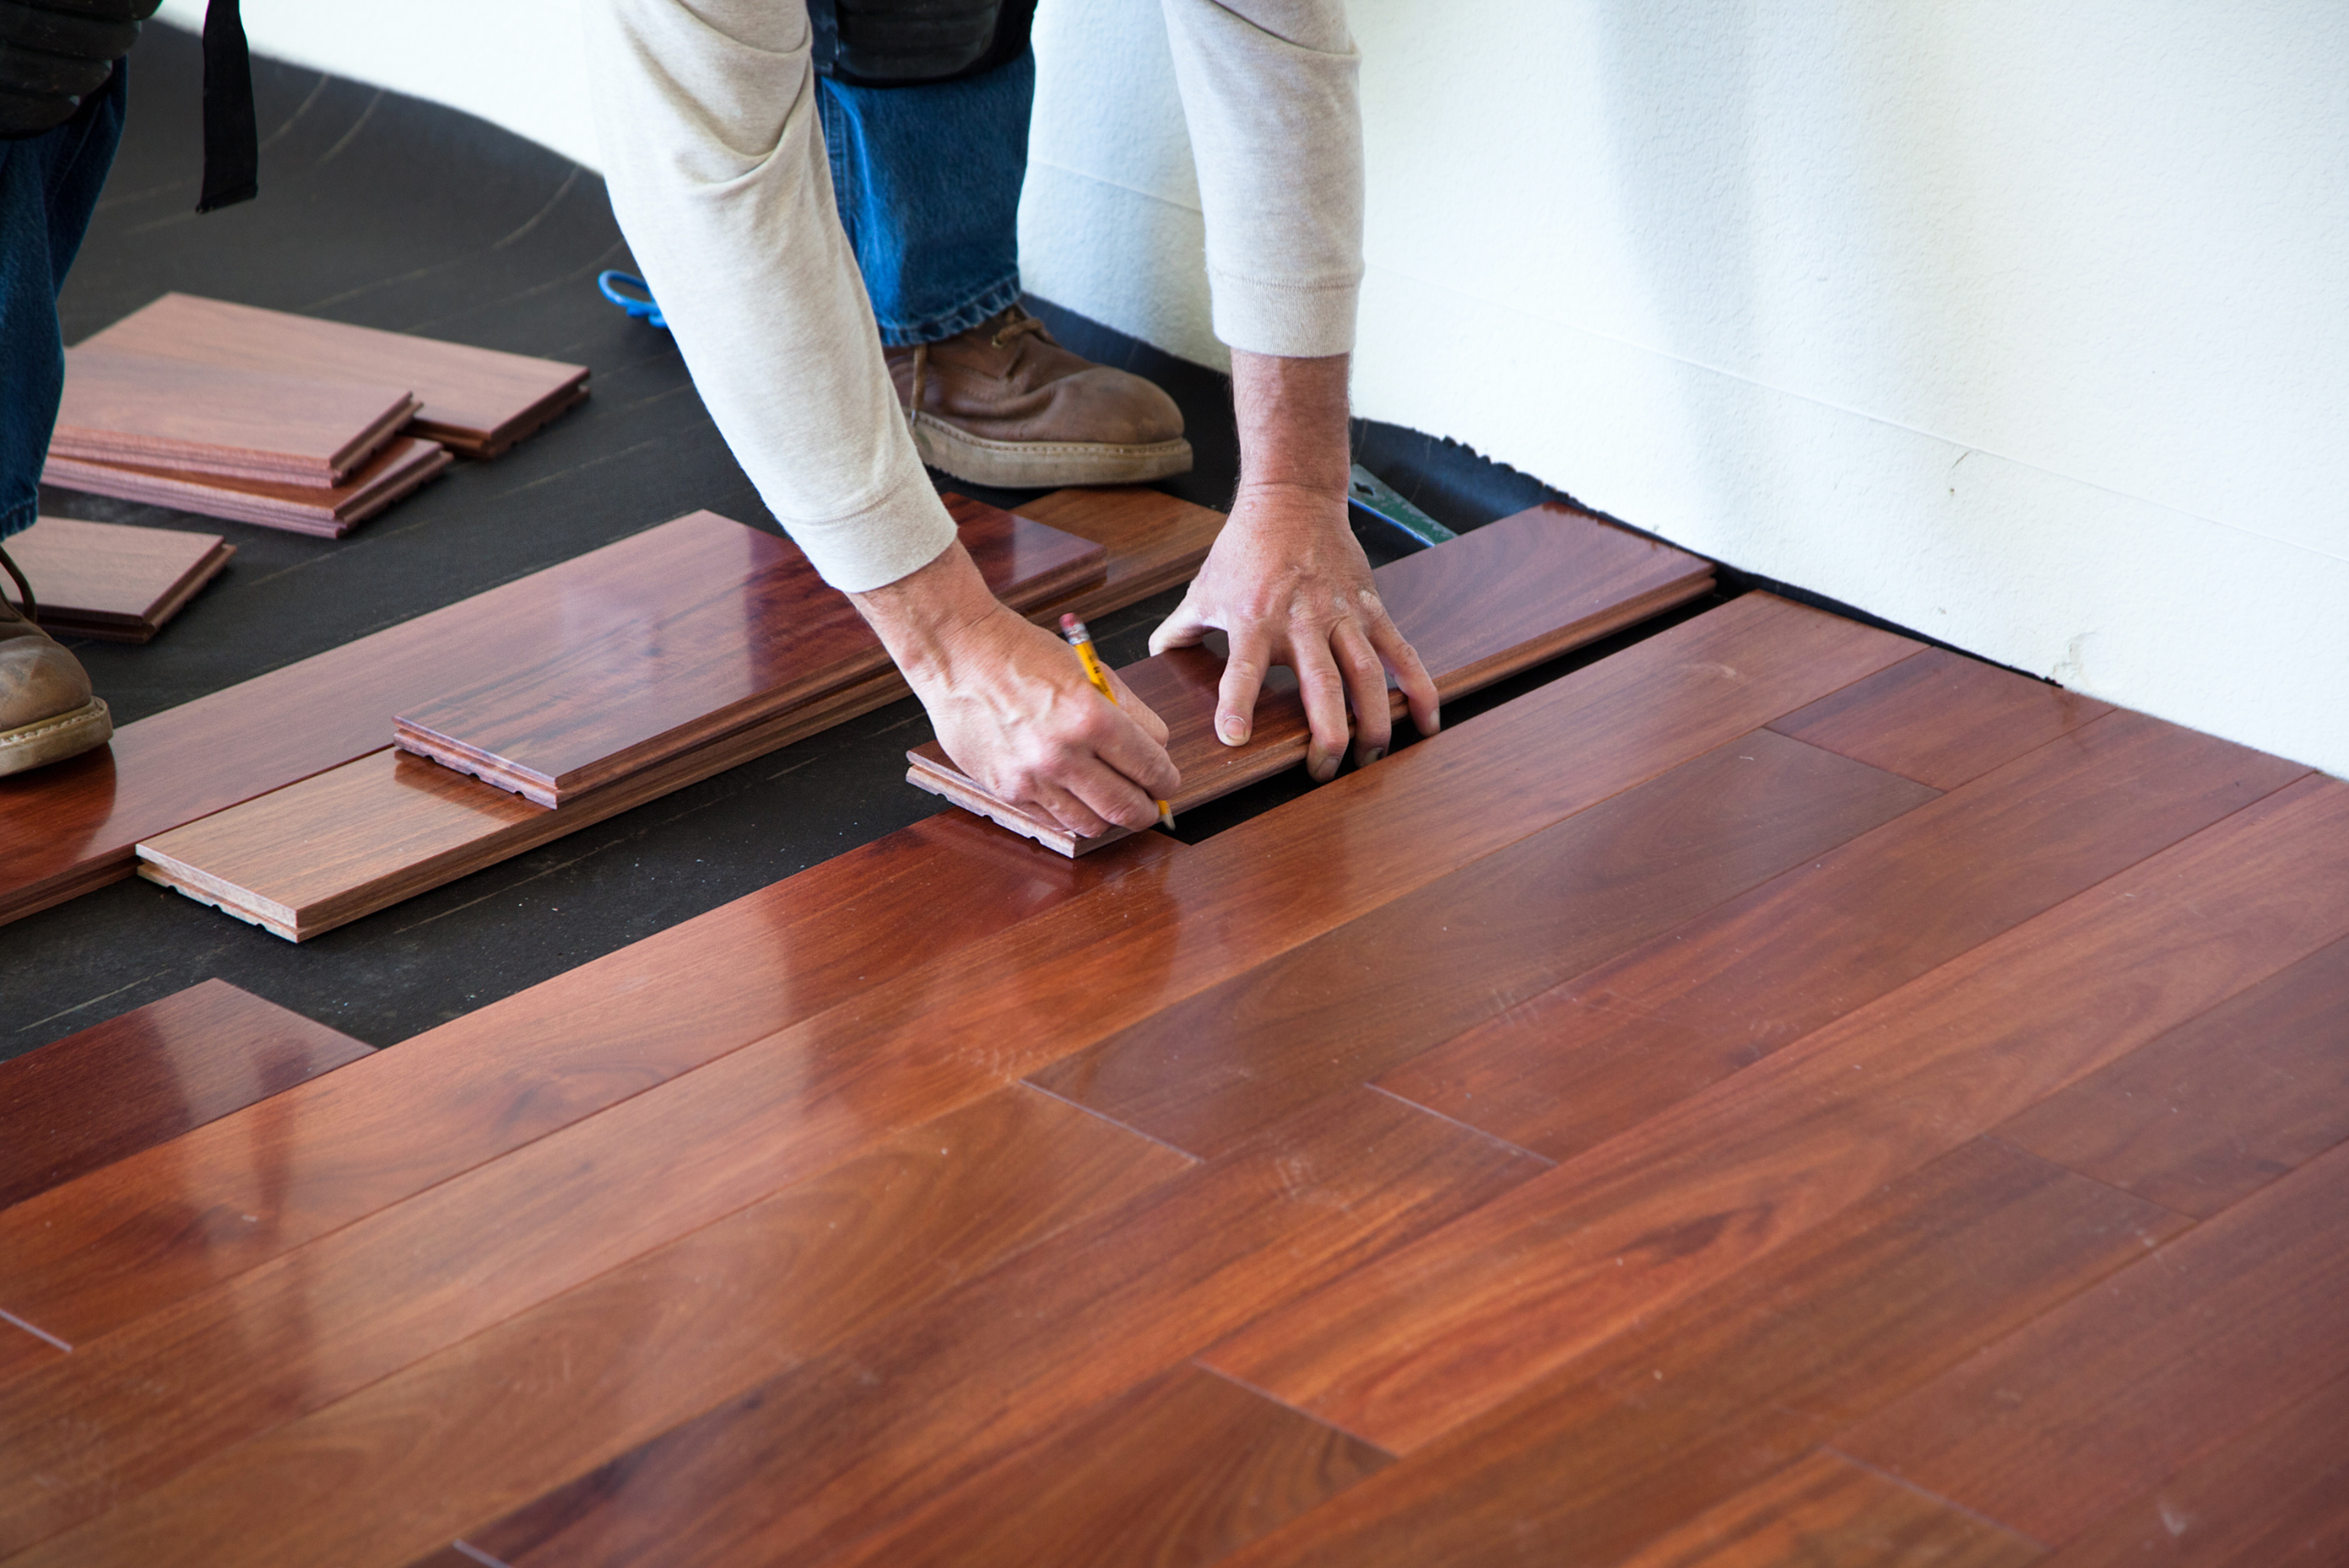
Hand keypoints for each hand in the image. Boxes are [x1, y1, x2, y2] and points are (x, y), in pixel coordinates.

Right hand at [855, 541, 1177, 837]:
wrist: (960, 654)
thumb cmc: (1024, 655)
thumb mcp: (1091, 671)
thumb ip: (1130, 713)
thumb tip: (1157, 751)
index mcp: (1090, 717)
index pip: (1152, 768)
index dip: (1167, 780)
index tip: (1167, 782)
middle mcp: (1061, 754)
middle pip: (1128, 808)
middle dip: (1148, 809)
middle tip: (1151, 803)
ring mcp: (1031, 777)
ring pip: (1093, 824)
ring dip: (1110, 816)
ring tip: (1112, 799)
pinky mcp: (1007, 790)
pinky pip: (1055, 820)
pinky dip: (1073, 812)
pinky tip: (1075, 794)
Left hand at [1148, 349, 1438, 781]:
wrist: (1292, 498)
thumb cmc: (1244, 549)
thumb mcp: (1202, 588)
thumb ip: (1179, 630)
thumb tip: (1154, 660)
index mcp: (1254, 619)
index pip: (1242, 667)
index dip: (1237, 703)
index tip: (1235, 738)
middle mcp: (1302, 621)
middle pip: (1320, 684)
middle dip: (1326, 733)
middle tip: (1322, 771)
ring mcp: (1342, 616)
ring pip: (1367, 675)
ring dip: (1374, 721)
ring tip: (1372, 757)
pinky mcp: (1372, 609)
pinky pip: (1400, 653)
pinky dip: (1417, 689)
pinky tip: (1425, 724)